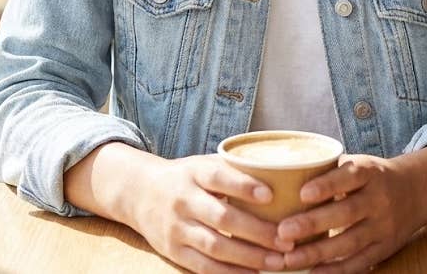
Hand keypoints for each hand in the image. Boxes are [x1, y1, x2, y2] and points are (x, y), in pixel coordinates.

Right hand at [126, 153, 293, 272]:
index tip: (270, 195)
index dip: (243, 186)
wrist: (141, 192)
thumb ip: (233, 168)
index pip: (219, 176)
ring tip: (277, 262)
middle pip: (222, 217)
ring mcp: (177, 228)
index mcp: (194, 173)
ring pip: (215, 246)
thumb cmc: (187, 176)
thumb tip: (279, 173)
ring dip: (249, 257)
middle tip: (286, 239)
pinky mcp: (173, 251)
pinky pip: (203, 267)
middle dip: (257, 231)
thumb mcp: (203, 163)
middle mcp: (184, 200)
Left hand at [275, 153, 426, 272]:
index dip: (326, 186)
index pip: (348, 177)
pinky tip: (313, 272)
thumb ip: (330, 168)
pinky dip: (336, 270)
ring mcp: (383, 226)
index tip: (302, 194)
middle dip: (313, 224)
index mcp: (369, 172)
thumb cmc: (373, 175)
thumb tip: (287, 172)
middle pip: (346, 213)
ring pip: (350, 242)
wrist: (416, 190)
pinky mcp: (384, 248)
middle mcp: (378, 199)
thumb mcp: (359, 162)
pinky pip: (359, 262)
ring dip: (318, 253)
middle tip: (283, 231)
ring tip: (289, 259)